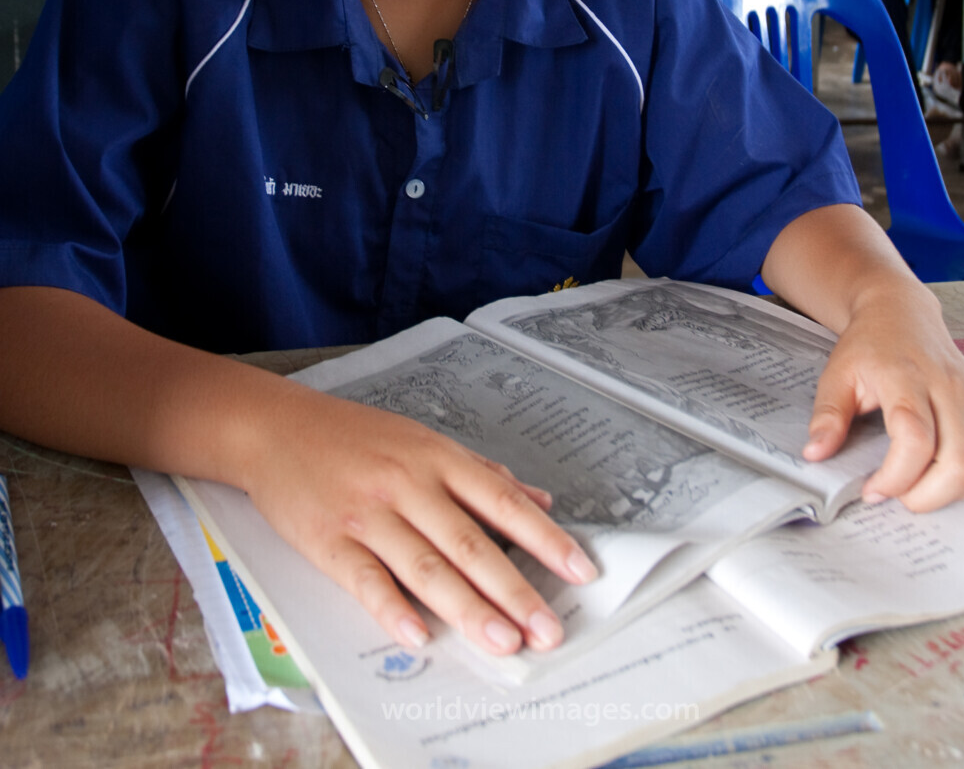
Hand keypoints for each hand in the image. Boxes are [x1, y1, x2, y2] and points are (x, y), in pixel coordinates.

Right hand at [244, 387, 596, 654]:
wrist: (276, 429)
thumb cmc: (353, 436)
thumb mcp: (422, 440)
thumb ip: (482, 473)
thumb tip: (539, 500)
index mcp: (436, 458)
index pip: (501, 501)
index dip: (544, 537)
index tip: (579, 569)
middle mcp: (408, 484)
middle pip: (469, 542)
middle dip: (513, 589)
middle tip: (547, 628)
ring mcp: (368, 513)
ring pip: (425, 566)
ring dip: (467, 608)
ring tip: (503, 641)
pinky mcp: (329, 541)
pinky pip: (365, 580)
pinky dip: (392, 609)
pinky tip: (419, 636)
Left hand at [803, 282, 963, 508]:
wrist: (901, 312)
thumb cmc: (870, 344)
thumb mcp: (836, 374)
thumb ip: (828, 415)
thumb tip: (816, 454)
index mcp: (906, 377)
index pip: (915, 439)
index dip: (896, 477)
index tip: (872, 489)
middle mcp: (949, 387)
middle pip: (959, 462)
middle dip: (927, 496)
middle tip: (897, 495)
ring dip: (956, 493)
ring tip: (922, 488)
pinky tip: (947, 477)